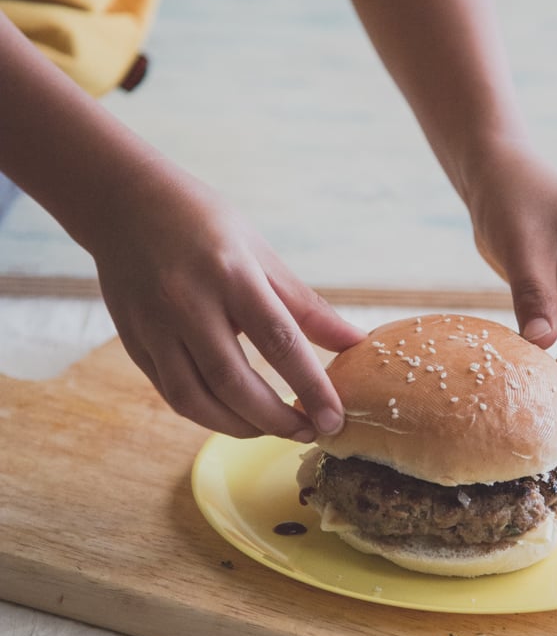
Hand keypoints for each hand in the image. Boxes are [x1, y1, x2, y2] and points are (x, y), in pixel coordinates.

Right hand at [90, 170, 363, 438]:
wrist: (123, 202)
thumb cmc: (203, 224)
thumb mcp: (261, 253)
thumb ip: (306, 306)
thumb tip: (354, 343)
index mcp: (230, 273)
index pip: (278, 342)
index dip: (310, 388)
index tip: (334, 419)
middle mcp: (187, 302)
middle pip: (233, 382)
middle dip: (275, 420)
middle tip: (308, 432)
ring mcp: (154, 325)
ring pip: (195, 399)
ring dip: (239, 427)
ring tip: (273, 430)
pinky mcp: (133, 342)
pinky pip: (171, 393)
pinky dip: (206, 413)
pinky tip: (234, 416)